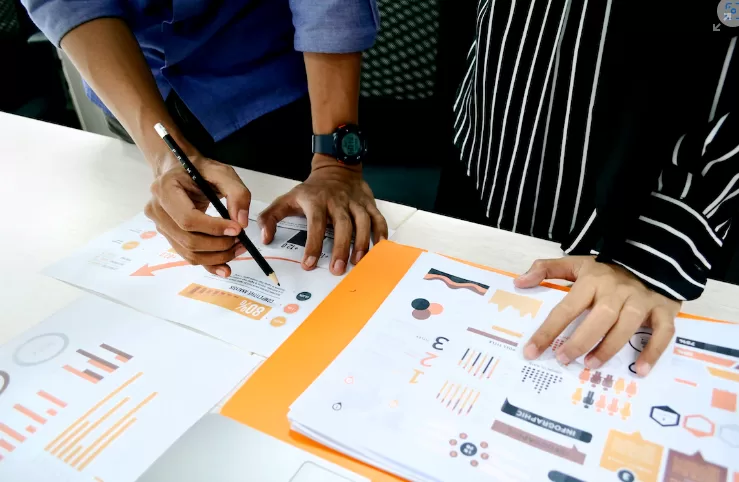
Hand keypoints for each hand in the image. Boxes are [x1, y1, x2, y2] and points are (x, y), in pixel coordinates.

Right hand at [144, 153, 251, 277]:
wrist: (180, 171)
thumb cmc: (200, 170)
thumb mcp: (223, 173)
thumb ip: (237, 194)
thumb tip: (241, 222)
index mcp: (165, 189)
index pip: (188, 218)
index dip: (214, 228)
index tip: (237, 229)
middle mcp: (157, 210)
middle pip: (188, 239)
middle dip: (219, 244)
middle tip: (241, 240)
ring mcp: (161, 225)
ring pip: (189, 252)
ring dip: (217, 256)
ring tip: (238, 247)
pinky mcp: (169, 236)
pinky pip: (188, 256)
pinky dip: (209, 263)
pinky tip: (225, 267)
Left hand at [258, 160, 387, 274]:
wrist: (335, 168)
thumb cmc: (311, 190)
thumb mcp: (286, 199)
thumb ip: (271, 218)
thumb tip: (265, 238)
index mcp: (316, 200)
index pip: (315, 223)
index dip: (313, 244)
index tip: (309, 264)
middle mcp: (337, 201)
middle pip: (342, 224)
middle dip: (341, 248)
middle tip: (337, 269)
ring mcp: (354, 202)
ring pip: (362, 221)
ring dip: (361, 242)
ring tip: (358, 262)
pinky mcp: (368, 203)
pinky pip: (377, 217)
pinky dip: (380, 232)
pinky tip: (379, 247)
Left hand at [515, 256, 679, 376]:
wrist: (653, 255)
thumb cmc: (608, 268)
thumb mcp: (576, 263)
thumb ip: (546, 269)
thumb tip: (519, 282)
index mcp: (593, 281)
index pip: (566, 308)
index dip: (548, 331)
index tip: (531, 351)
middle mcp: (617, 291)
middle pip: (599, 318)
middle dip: (580, 341)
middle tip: (564, 359)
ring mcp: (642, 300)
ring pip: (627, 326)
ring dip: (610, 347)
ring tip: (591, 365)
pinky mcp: (665, 309)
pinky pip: (663, 333)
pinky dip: (653, 352)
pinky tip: (640, 370)